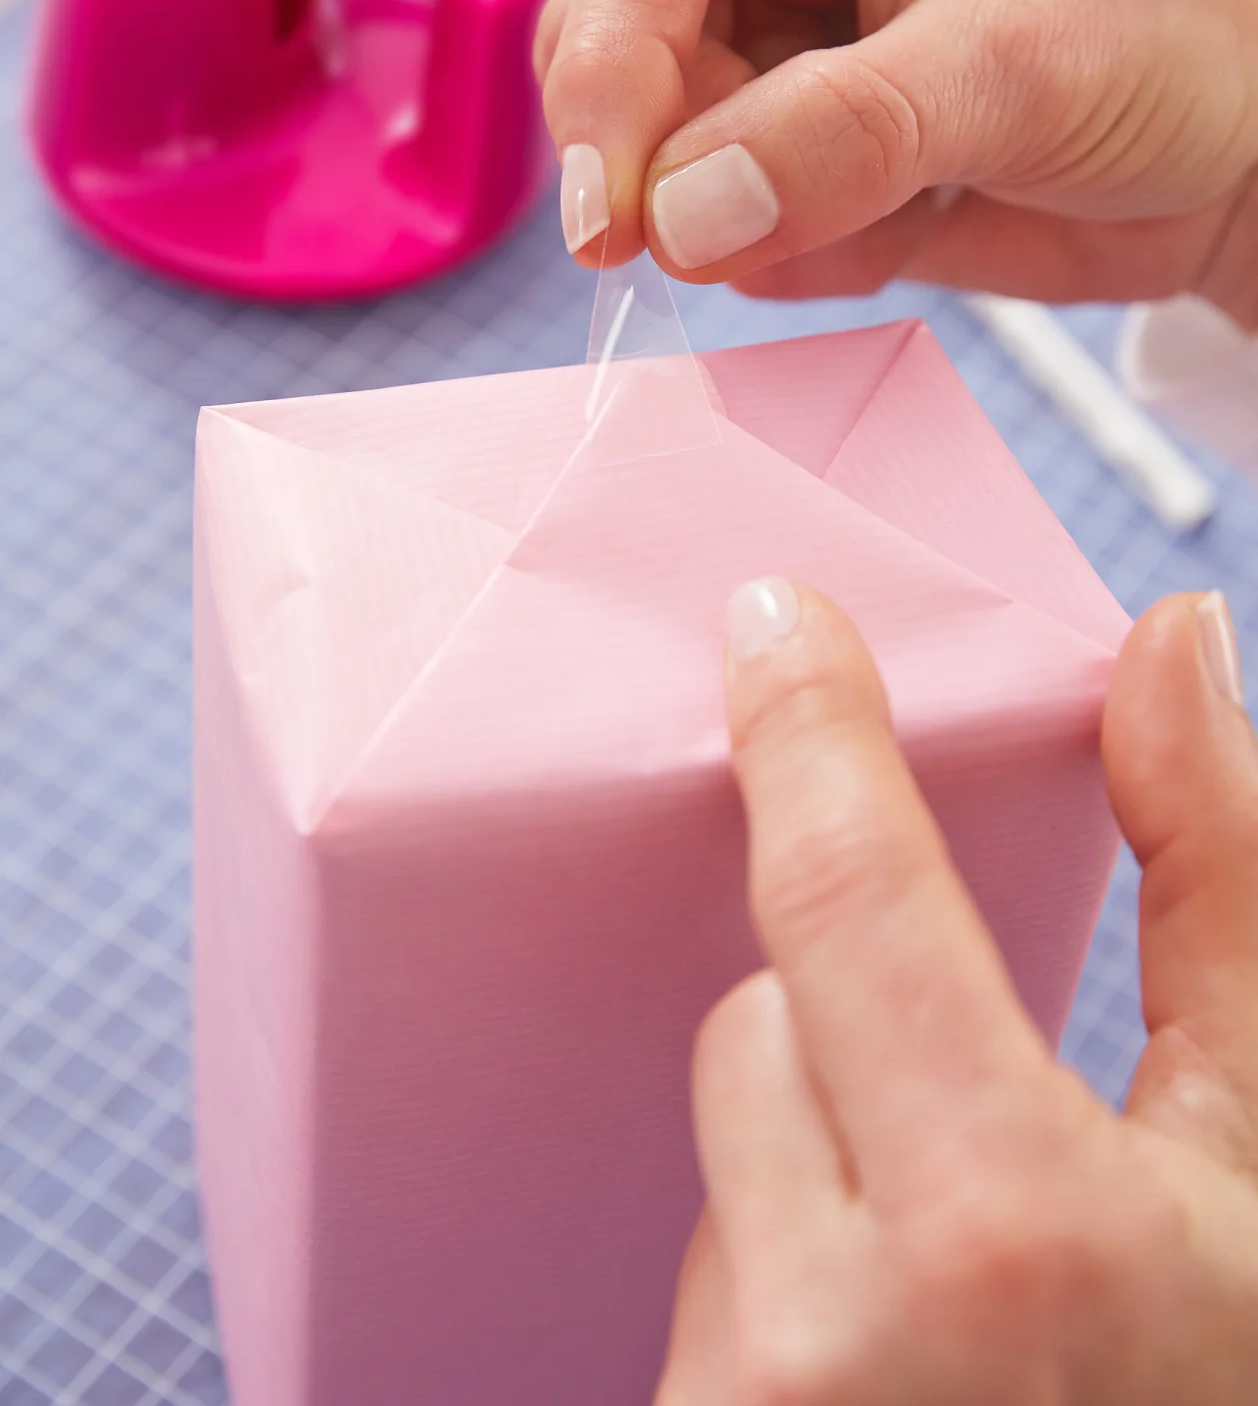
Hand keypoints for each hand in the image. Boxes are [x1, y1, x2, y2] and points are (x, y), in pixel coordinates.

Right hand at [536, 0, 1257, 327]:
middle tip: (760, 232)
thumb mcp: (1013, 70)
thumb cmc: (1167, 41)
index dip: (605, 76)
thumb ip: (839, 137)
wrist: (1235, 150)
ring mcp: (766, 36)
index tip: (609, 216)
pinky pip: (716, 227)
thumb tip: (674, 217)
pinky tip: (911, 218)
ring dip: (765, 220)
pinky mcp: (780, 139)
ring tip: (909, 197)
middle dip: (677, 163)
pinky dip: (803, 256)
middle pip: (615, 48)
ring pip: (656, 156)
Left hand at [655, 582, 1257, 1403]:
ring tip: (962, 1292)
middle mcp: (843, 1335)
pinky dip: (789, 1273)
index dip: (807, 725)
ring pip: (728, 1150)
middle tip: (989, 1136)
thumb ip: (1227, 887)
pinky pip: (701, 1279)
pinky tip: (900, 1364)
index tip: (773, 617)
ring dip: (824, 1162)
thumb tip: (1171, 648)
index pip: (844, 889)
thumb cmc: (1218, 1379)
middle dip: (862, 1021)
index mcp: (1011, 1232)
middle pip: (764, 1018)